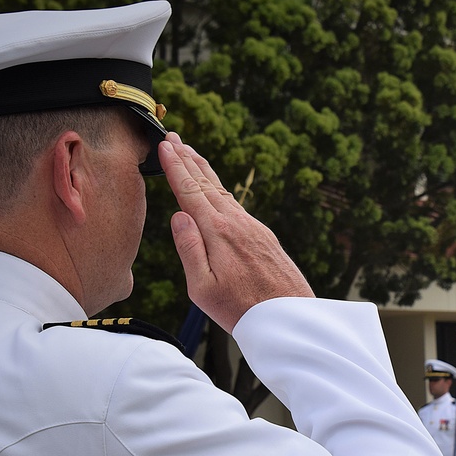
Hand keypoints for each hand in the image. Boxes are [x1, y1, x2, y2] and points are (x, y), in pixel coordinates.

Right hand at [159, 132, 313, 332]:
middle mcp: (238, 223)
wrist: (290, 318)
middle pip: (208, 184)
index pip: (190, 192)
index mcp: (219, 233)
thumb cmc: (242, 310)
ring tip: (192, 155)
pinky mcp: (265, 237)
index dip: (176, 167)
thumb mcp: (202, 288)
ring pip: (224, 193)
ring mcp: (255, 228)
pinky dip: (222, 191)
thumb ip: (189, 249)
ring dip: (206, 172)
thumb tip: (178, 215)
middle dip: (189, 160)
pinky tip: (217, 192)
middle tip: (174, 137)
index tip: (164, 145)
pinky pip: (237, 206)